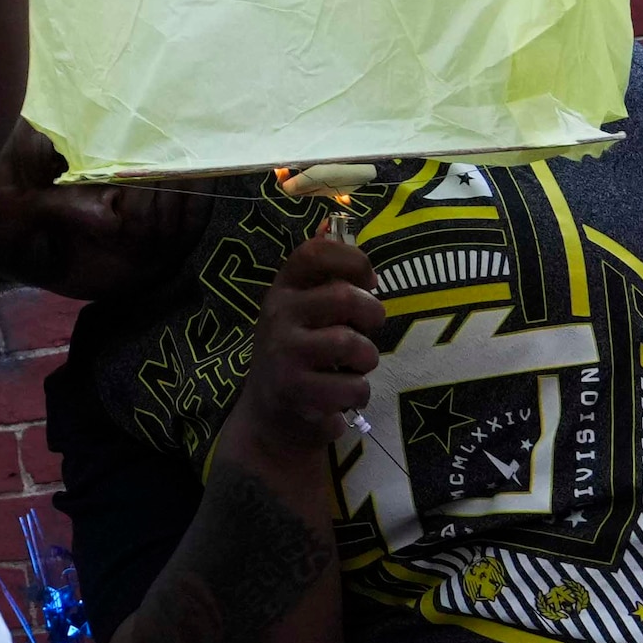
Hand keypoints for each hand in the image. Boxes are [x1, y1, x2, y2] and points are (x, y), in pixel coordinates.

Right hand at [218, 217, 389, 467]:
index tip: (368, 280)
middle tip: (369, 330)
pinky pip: (354, 387)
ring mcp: (285, 355)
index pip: (314, 253)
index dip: (352, 260)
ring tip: (353, 369)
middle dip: (372, 315)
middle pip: (343, 297)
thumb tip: (331, 226)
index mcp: (283, 290)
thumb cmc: (298, 355)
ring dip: (367, 361)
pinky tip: (339, 397)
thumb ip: (320, 278)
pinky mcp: (297, 392)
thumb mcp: (300, 312)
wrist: (271, 417)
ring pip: (352, 345)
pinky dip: (358, 395)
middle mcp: (278, 316)